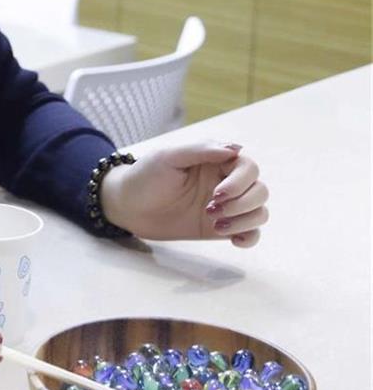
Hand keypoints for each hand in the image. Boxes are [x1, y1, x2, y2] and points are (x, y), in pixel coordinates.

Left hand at [98, 142, 268, 246]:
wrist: (129, 207)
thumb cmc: (146, 176)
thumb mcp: (168, 158)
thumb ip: (201, 151)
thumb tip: (234, 148)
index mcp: (215, 160)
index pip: (248, 166)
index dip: (240, 182)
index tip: (217, 194)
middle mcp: (225, 181)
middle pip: (260, 189)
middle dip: (242, 203)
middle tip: (211, 210)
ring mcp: (226, 206)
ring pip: (259, 211)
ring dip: (244, 220)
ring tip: (216, 225)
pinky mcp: (221, 227)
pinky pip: (250, 231)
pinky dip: (250, 236)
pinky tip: (234, 240)